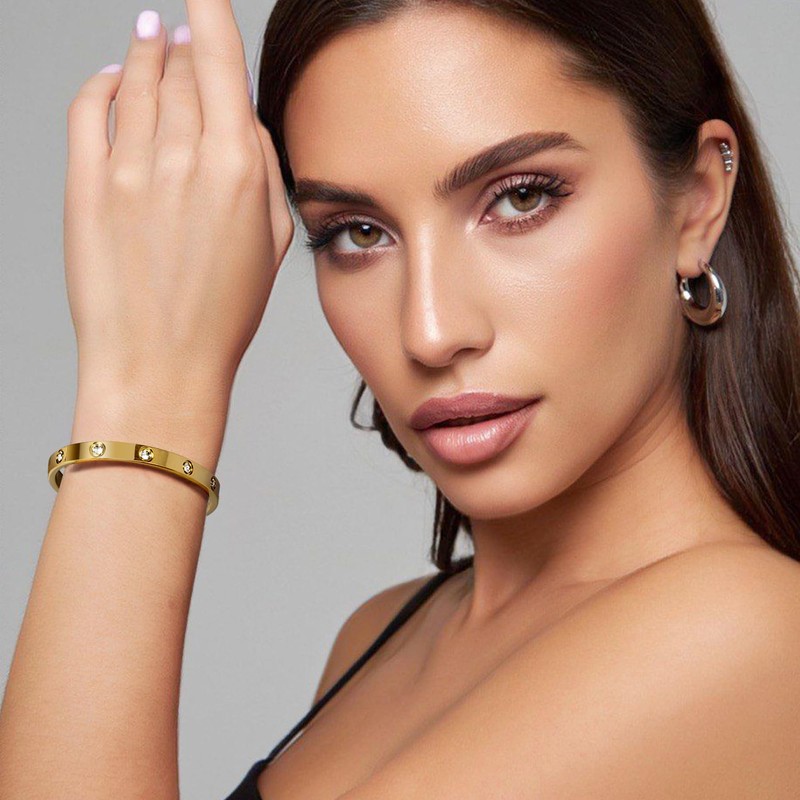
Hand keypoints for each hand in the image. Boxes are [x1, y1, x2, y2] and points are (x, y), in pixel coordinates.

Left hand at [63, 3, 293, 394]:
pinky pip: (91, 109)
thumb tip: (243, 117)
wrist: (160, 363)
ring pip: (137, 81)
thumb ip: (264, 169)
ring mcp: (129, 168)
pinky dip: (102, 83)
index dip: (210, 12)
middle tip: (182, 32)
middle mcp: (182, 156)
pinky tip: (114, 77)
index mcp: (237, 168)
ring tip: (151, 37)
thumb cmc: (224, 313)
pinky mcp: (87, 186)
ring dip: (146, 53)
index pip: (220, 61)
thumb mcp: (271, 243)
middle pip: (180, 67)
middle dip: (183, 42)